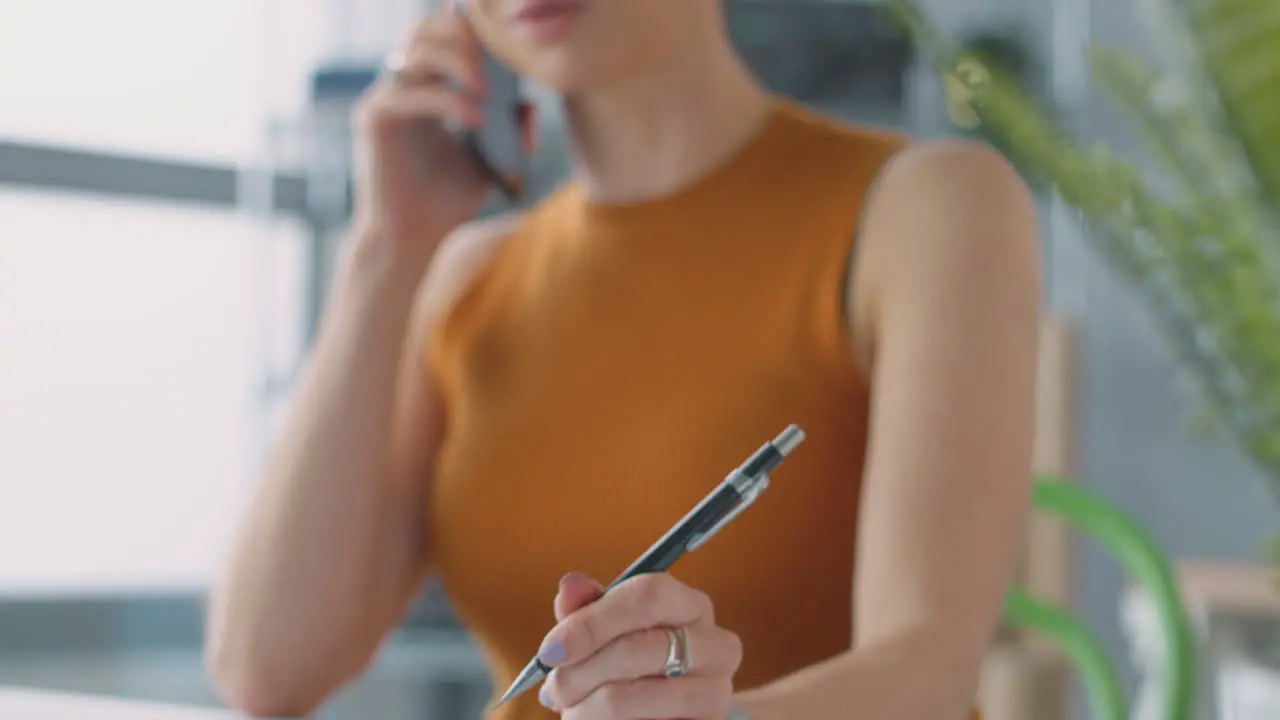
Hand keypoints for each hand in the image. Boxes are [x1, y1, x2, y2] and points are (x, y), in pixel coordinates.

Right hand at [351, 7, 534, 249]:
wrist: (412, 239)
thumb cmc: (448, 203)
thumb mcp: (491, 163)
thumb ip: (509, 132)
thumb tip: (529, 103)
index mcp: (425, 90)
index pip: (443, 36)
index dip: (471, 30)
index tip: (506, 47)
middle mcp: (401, 87)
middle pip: (425, 28)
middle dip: (464, 37)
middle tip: (493, 66)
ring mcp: (384, 98)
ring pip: (417, 51)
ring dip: (458, 63)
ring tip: (486, 93)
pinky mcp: (374, 118)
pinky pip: (410, 93)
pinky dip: (447, 101)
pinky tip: (474, 120)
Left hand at [537, 572, 742, 718]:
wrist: (670, 716)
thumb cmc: (635, 669)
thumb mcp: (608, 633)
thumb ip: (588, 609)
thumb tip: (570, 586)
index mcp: (691, 606)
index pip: (650, 595)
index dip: (594, 621)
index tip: (552, 650)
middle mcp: (716, 645)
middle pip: (639, 648)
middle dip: (581, 671)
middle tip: (552, 689)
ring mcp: (715, 692)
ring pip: (630, 697)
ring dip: (585, 707)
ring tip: (570, 711)